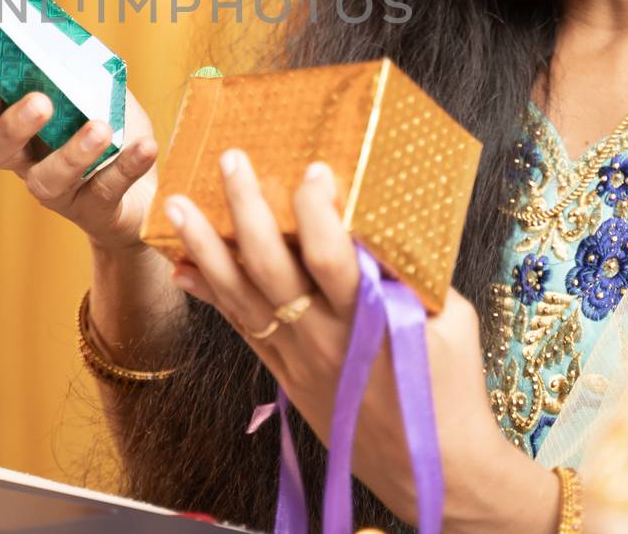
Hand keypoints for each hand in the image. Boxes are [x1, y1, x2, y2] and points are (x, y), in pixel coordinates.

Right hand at [0, 81, 160, 252]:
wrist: (145, 191)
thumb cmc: (112, 131)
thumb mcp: (102, 94)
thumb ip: (89, 71)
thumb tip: (82, 44)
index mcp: (22, 129)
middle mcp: (30, 163)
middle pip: (0, 151)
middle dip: (14, 126)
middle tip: (40, 103)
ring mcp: (60, 192)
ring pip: (49, 180)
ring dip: (72, 152)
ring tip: (100, 128)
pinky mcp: (96, 211)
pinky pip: (106, 190)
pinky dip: (127, 166)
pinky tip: (146, 146)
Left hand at [162, 149, 558, 530]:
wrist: (431, 467)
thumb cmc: (450, 390)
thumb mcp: (449, 321)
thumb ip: (411, 272)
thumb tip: (379, 221)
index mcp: (370, 318)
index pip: (331, 256)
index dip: (317, 211)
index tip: (312, 170)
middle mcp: (324, 336)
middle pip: (270, 267)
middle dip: (245, 210)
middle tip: (231, 161)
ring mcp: (297, 358)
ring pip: (239, 296)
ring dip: (204, 248)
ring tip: (176, 205)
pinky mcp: (285, 376)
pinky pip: (240, 328)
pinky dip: (210, 295)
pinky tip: (184, 268)